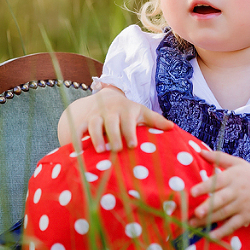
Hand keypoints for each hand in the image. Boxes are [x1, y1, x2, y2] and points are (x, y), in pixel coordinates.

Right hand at [58, 86, 174, 151]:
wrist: (107, 98)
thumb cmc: (129, 111)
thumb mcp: (142, 113)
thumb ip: (156, 120)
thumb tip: (172, 128)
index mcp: (126, 109)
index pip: (128, 121)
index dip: (129, 133)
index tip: (133, 145)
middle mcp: (110, 111)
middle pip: (111, 122)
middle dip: (113, 136)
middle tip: (116, 150)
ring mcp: (96, 115)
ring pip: (94, 124)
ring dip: (96, 137)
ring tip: (101, 151)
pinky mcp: (85, 121)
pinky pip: (78, 129)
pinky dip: (77, 139)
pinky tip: (78, 151)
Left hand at [189, 151, 249, 239]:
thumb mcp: (237, 163)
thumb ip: (218, 157)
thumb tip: (200, 151)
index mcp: (232, 176)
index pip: (217, 182)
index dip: (205, 187)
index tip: (192, 192)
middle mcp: (237, 191)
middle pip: (220, 200)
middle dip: (207, 207)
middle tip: (195, 213)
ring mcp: (242, 205)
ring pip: (224, 214)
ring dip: (208, 221)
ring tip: (193, 225)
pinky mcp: (247, 216)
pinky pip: (233, 225)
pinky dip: (222, 232)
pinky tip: (210, 236)